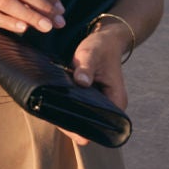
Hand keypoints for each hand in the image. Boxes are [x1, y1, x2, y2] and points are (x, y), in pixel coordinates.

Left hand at [60, 20, 129, 147]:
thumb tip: (81, 82)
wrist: (104, 39)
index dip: (87, 127)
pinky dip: (69, 109)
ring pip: (85, 116)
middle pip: (92, 123)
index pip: (103, 122)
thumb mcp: (92, 54)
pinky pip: (80, 107)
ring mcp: (101, 102)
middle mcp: (110, 105)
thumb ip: (86, 68)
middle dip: (75, 126)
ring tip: (52, 117)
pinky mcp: (92, 97)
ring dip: (70, 118)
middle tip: (55, 122)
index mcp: (117, 99)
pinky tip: (54, 109)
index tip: (72, 129)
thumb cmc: (100, 47)